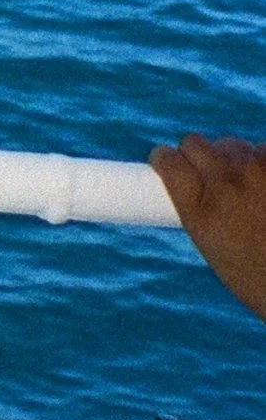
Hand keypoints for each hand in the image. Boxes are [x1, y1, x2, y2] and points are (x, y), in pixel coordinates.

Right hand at [151, 135, 265, 325]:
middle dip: (195, 155)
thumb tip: (194, 172)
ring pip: (231, 144)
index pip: (168, 161)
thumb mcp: (211, 245)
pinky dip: (262, 162)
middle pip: (195, 143)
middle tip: (206, 174)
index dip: (164, 159)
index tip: (167, 162)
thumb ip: (197, 204)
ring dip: (232, 158)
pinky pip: (262, 149)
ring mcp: (258, 171)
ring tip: (245, 186)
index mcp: (200, 211)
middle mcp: (226, 185)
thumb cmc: (257, 275)